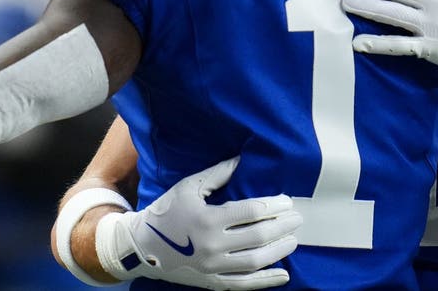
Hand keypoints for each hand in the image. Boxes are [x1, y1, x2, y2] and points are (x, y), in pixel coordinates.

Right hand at [97, 157, 301, 289]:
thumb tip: (242, 159)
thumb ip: (218, 173)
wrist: (140, 247)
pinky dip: (266, 281)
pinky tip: (284, 274)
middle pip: (259, 236)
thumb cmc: (166, 212)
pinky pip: (244, 284)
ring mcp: (213, 267)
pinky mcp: (211, 282)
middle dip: (283, 226)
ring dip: (279, 250)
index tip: (287, 201)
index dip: (274, 206)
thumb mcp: (189, 187)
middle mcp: (213, 245)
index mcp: (208, 219)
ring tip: (293, 239)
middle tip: (297, 218)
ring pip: (256, 261)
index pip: (252, 212)